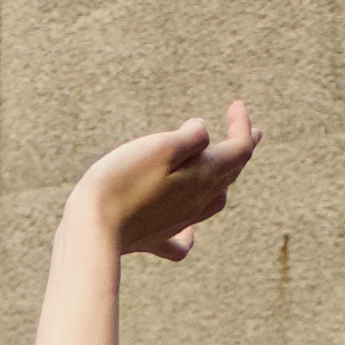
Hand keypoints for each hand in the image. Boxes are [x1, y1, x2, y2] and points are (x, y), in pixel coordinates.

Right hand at [67, 105, 261, 261]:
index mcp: (202, 177)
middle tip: (251, 131)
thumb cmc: (124, 181)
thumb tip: (203, 132)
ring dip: (222, 180)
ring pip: (212, 201)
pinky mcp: (154, 238)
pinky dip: (189, 234)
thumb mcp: (161, 146)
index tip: (238, 105)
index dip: (242, 125)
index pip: (238, 150)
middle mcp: (196, 202)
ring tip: (223, 168)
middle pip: (229, 174)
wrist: (93, 229)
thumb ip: (191, 138)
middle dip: (241, 148)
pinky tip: (189, 232)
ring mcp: (177, 223)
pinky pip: (181, 240)